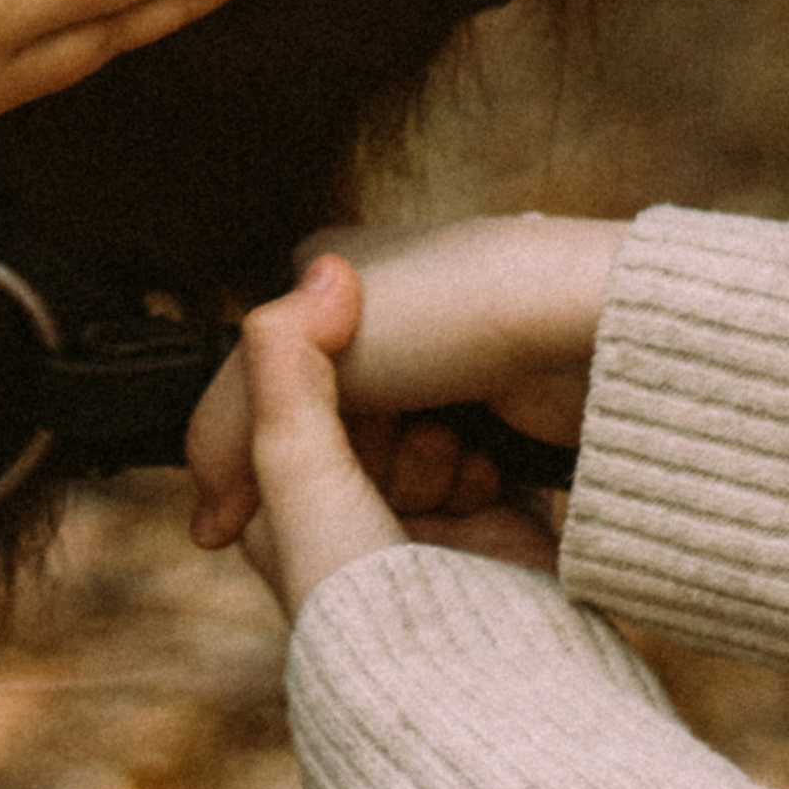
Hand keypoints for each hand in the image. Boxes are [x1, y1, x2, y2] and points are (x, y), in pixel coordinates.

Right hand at [188, 210, 624, 552]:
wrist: (583, 324)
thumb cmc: (442, 316)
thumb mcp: (295, 360)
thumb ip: (224, 428)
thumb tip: (205, 521)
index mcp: (331, 267)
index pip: (280, 380)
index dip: (290, 439)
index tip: (314, 472)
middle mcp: (393, 307)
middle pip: (345, 428)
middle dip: (366, 463)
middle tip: (396, 468)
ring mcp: (457, 353)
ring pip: (407, 459)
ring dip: (421, 482)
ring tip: (456, 467)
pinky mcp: (512, 398)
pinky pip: (466, 468)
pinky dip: (469, 486)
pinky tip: (487, 480)